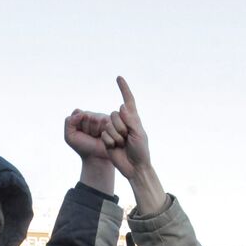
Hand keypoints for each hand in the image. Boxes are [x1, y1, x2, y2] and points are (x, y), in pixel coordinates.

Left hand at [64, 109, 110, 161]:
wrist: (97, 157)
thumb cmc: (83, 147)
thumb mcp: (69, 136)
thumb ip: (69, 122)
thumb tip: (81, 113)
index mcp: (81, 116)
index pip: (77, 112)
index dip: (77, 124)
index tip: (80, 133)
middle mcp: (92, 115)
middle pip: (86, 115)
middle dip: (86, 128)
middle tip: (90, 136)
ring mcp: (102, 117)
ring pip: (95, 118)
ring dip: (95, 130)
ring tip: (97, 136)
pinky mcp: (112, 121)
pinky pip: (104, 121)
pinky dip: (102, 131)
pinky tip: (104, 136)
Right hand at [101, 76, 167, 214]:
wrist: (134, 167)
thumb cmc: (141, 151)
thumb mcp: (139, 135)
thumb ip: (131, 120)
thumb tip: (121, 106)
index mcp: (133, 119)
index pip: (128, 101)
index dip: (124, 89)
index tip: (119, 78)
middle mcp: (123, 122)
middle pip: (115, 114)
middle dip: (121, 127)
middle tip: (127, 139)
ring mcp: (114, 130)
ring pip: (108, 124)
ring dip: (115, 136)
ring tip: (122, 144)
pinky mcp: (106, 138)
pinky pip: (104, 134)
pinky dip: (110, 142)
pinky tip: (115, 148)